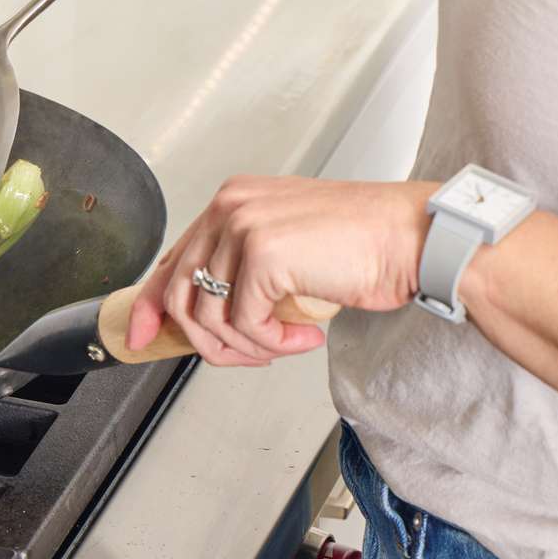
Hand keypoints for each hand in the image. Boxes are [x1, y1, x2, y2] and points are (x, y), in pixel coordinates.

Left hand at [126, 176, 435, 366]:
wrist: (414, 237)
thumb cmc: (363, 245)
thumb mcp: (286, 249)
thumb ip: (241, 269)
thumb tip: (206, 313)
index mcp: (231, 201)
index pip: (172, 260)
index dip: (151, 306)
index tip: (143, 337)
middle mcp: (228, 207)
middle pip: (181, 294)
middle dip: (208, 342)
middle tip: (247, 357)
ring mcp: (242, 227)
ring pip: (209, 317)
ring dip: (247, 347)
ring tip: (285, 344)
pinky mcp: (262, 255)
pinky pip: (245, 324)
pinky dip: (272, 344)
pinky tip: (303, 338)